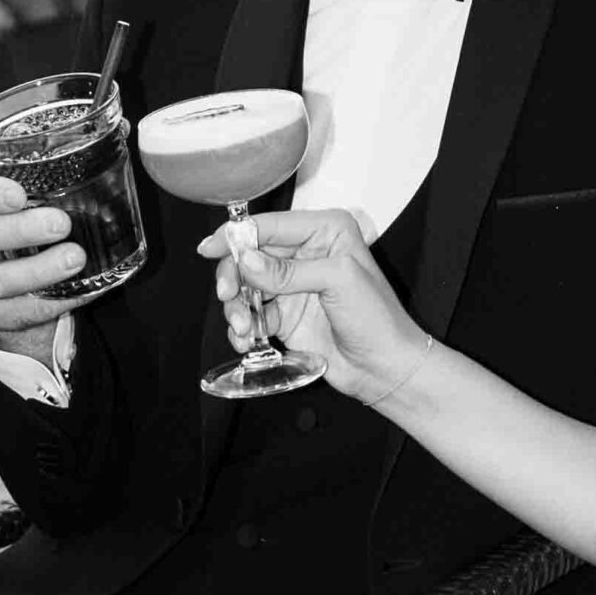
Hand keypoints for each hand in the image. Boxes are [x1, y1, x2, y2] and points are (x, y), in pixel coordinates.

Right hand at [0, 171, 79, 364]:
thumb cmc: (14, 214)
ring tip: (77, 258)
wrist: (2, 267)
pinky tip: (82, 288)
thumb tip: (114, 140)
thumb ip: (46, 171)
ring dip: (39, 271)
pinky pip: (18, 312)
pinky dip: (52, 302)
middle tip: (61, 224)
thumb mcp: (18, 188)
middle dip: (22, 231)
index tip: (19, 194)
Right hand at [206, 205, 433, 410]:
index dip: (238, 235)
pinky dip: (243, 327)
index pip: (272, 225)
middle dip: (235, 275)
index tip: (210, 248)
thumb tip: (246, 260)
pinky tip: (246, 339)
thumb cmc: (377, 318)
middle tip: (228, 296)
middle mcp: (307, 253)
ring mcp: (294, 285)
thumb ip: (288, 270)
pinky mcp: (286, 315)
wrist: (386, 369)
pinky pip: (253, 313)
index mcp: (325, 230)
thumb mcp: (337, 281)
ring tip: (243, 328)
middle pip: (252, 254)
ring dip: (238, 307)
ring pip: (247, 285)